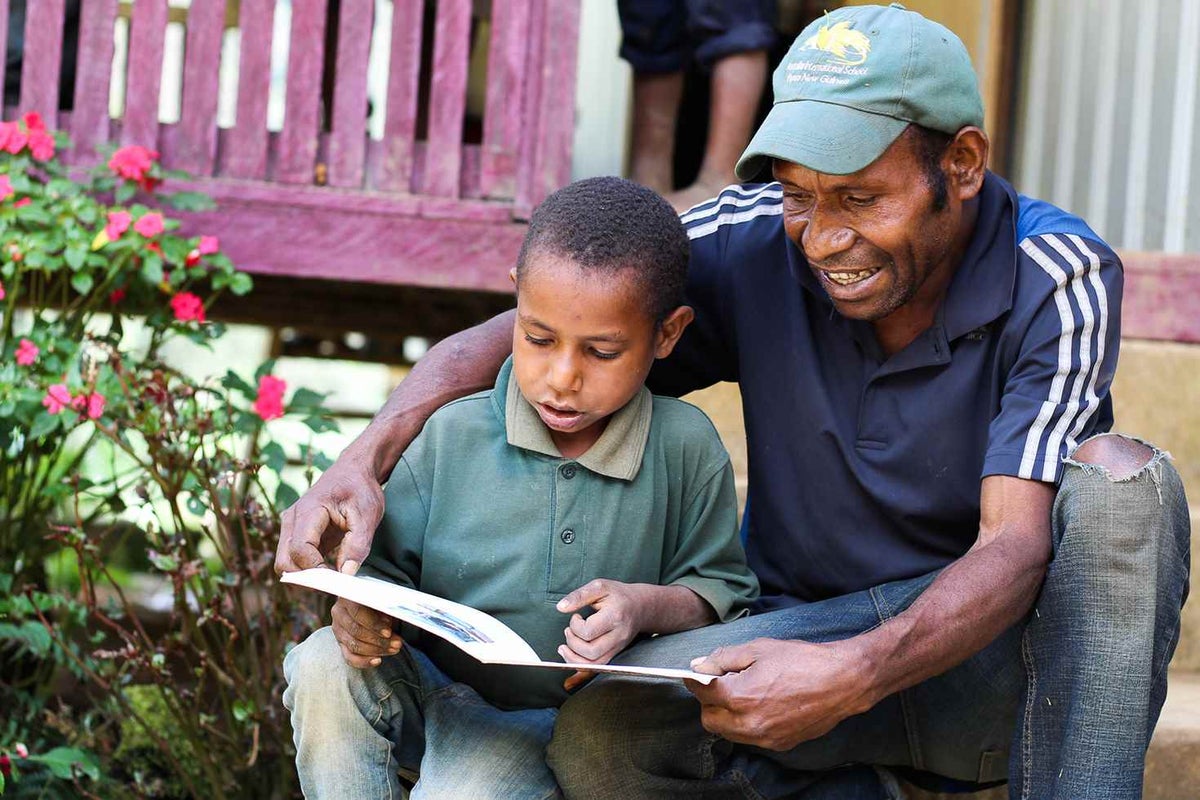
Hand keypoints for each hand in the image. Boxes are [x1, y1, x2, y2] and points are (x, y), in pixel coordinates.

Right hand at [275, 455, 384, 574]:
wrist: (353, 471)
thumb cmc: (360, 489)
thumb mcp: (368, 515)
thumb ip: (358, 545)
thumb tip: (347, 574)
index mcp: (308, 511)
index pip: (300, 549)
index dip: (316, 569)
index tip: (339, 577)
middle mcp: (292, 519)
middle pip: (285, 562)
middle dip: (307, 578)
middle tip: (335, 582)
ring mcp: (291, 527)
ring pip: (286, 563)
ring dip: (307, 575)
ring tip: (335, 575)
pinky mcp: (296, 535)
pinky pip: (295, 559)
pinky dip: (309, 569)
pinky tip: (332, 569)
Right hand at [331, 598, 401, 668]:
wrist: (367, 606)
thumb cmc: (376, 602)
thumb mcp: (381, 600)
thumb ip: (383, 609)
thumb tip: (389, 622)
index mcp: (347, 598)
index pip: (358, 613)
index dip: (374, 624)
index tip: (388, 632)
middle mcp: (339, 613)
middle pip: (356, 631)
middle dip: (379, 640)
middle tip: (396, 643)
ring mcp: (338, 630)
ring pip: (354, 645)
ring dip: (376, 650)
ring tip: (393, 649)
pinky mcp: (340, 643)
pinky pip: (349, 657)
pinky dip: (364, 661)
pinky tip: (377, 660)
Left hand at [555, 579, 647, 690]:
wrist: (640, 606)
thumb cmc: (619, 595)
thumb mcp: (599, 587)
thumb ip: (579, 596)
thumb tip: (561, 607)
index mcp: (615, 616)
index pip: (588, 631)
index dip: (574, 625)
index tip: (575, 616)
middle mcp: (618, 635)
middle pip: (591, 652)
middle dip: (573, 643)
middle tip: (569, 631)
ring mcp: (618, 647)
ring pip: (594, 665)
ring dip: (574, 659)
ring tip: (565, 647)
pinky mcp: (615, 653)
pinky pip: (597, 668)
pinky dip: (581, 667)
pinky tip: (572, 658)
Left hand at [684, 637, 877, 750]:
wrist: (843, 681)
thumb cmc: (802, 660)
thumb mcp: (759, 649)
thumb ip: (723, 658)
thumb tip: (699, 666)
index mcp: (740, 696)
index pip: (701, 692)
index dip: (696, 679)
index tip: (699, 672)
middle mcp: (749, 723)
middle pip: (709, 719)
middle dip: (709, 701)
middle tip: (722, 683)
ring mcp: (764, 738)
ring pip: (728, 732)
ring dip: (726, 715)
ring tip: (744, 693)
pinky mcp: (779, 744)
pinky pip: (750, 738)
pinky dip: (746, 724)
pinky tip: (761, 704)